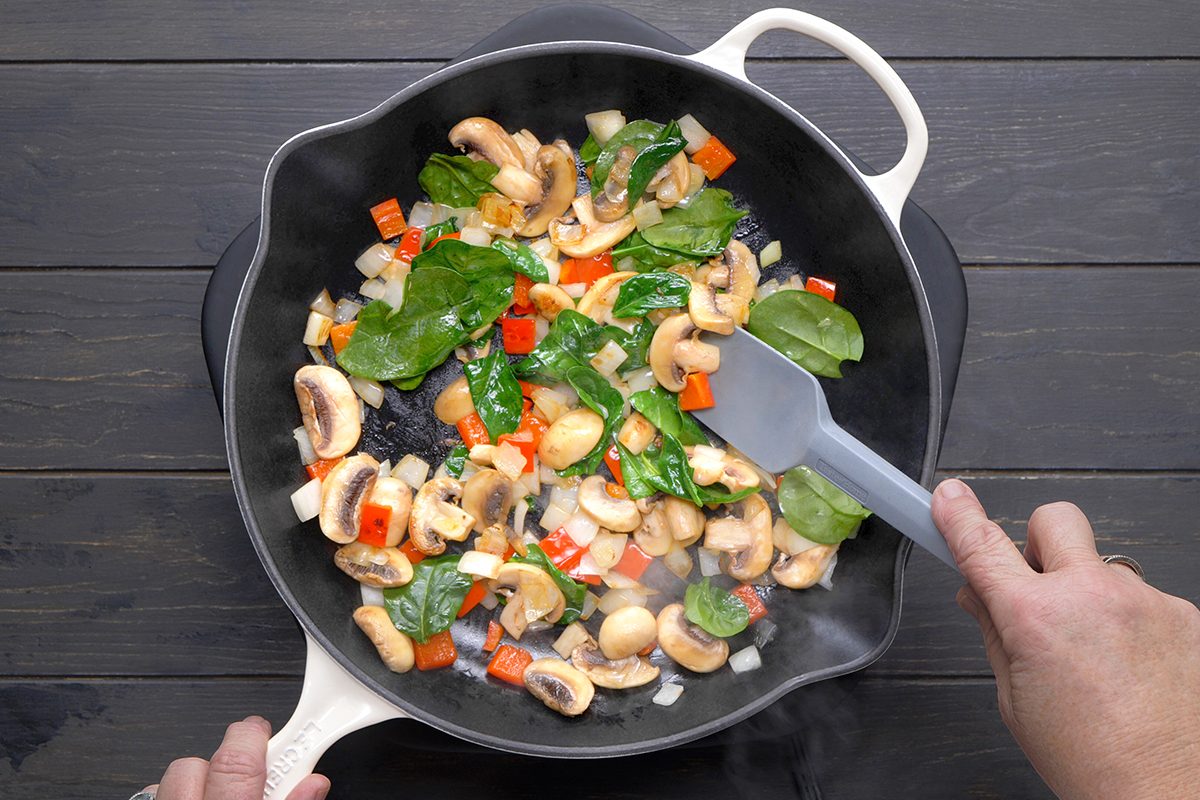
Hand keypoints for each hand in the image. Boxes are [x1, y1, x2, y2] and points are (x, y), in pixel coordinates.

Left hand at [140, 716, 329, 799]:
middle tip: (257, 768)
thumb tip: (312, 783)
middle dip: (230, 757)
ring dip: (202, 779)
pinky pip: (155, 797)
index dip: (256, 736)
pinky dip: (179, 794)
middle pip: (198, 763)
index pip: (238, 761)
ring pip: (171, 779)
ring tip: (227, 793)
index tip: (271, 732)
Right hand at [931, 479, 1199, 799]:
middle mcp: (1092, 595)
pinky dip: (1129, 622)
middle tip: (1036, 583)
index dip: (957, 515)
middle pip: (1054, 520)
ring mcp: (1144, 601)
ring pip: (1102, 565)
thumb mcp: (1016, 700)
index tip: (948, 498)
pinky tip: (1129, 666)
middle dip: (1037, 543)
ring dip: (1088, 593)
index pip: (982, 545)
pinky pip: (1142, 598)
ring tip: (1094, 654)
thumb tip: (981, 596)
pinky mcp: (1185, 615)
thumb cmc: (1094, 763)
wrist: (1170, 795)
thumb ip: (996, 635)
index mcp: (1036, 618)